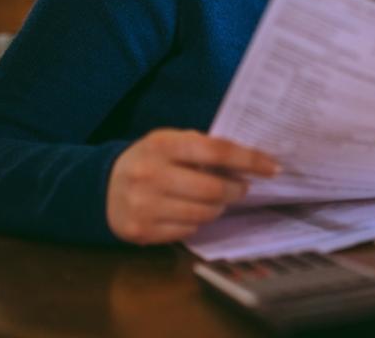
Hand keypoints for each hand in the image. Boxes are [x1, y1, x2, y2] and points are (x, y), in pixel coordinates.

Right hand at [106, 129, 279, 244]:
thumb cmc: (150, 160)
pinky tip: (191, 211)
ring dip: (219, 207)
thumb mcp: (171, 142)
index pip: (217, 151)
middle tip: (241, 187)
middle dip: (236, 190)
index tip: (272, 167)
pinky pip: (188, 230)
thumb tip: (249, 161)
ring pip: (204, 213)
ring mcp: (144, 206)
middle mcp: (150, 175)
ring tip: (215, 198)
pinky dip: (198, 221)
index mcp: (162, 145)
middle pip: (214, 189)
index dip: (249, 160)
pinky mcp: (141, 231)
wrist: (102, 187)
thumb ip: (203, 147)